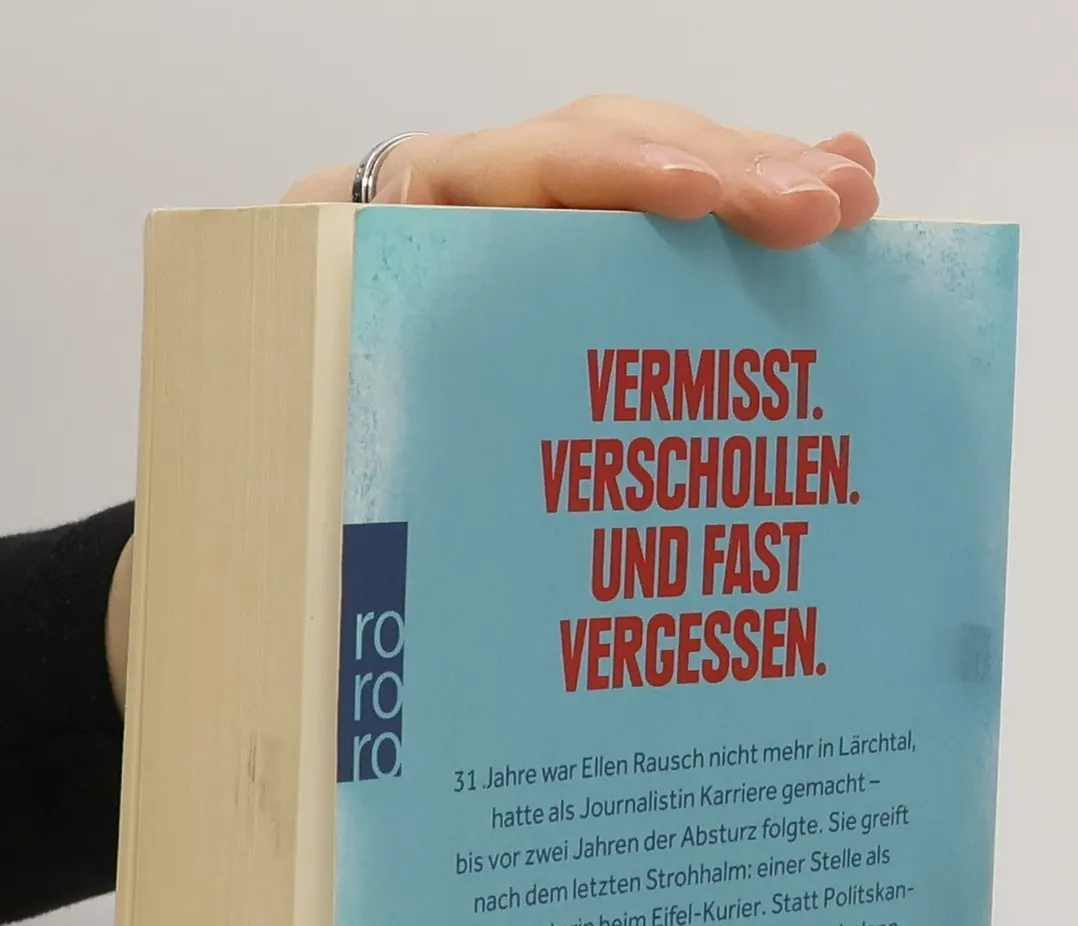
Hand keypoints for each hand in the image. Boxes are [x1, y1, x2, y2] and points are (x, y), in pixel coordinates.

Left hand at [111, 100, 877, 704]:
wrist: (230, 573)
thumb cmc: (247, 561)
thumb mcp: (264, 541)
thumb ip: (324, 538)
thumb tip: (393, 614)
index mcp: (341, 267)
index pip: (487, 176)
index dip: (607, 178)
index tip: (705, 203)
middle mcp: (419, 242)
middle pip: (581, 159)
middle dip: (714, 171)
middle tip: (826, 207)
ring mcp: (489, 268)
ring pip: (627, 195)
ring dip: (745, 192)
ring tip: (847, 201)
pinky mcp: (538, 313)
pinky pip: (636, 258)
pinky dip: (726, 247)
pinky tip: (817, 236)